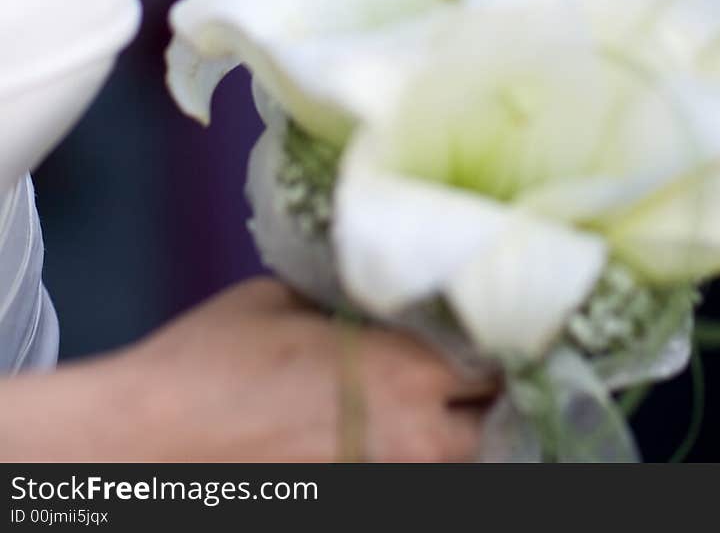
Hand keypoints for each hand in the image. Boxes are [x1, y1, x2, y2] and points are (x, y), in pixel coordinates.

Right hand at [4, 279, 494, 461]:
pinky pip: (417, 477)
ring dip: (458, 428)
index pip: (497, 358)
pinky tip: (400, 434)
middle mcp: (415, 438)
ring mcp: (389, 481)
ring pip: (461, 458)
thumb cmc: (211, 364)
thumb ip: (356, 298)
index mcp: (405, 370)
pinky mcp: (358, 501)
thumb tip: (390, 290)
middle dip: (484, 388)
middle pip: (492, 418)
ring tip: (439, 401)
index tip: (496, 319)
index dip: (499, 337)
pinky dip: (421, 456)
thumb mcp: (289, 300)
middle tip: (470, 361)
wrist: (147, 444)